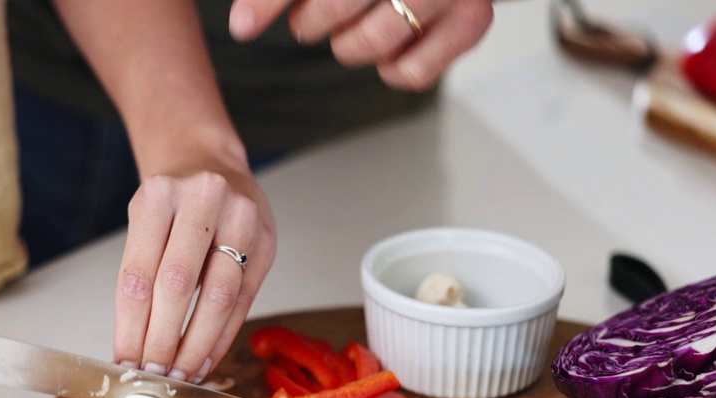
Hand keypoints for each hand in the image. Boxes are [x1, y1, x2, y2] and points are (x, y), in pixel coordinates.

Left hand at [114, 167, 275, 382]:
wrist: (211, 165)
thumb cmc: (172, 203)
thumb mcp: (144, 223)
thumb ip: (140, 277)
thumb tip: (132, 348)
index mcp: (157, 196)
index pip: (138, 274)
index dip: (131, 327)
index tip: (125, 362)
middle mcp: (202, 200)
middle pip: (178, 285)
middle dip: (163, 340)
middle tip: (153, 375)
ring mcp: (240, 217)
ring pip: (218, 296)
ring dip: (196, 344)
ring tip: (180, 374)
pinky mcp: (266, 241)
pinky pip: (244, 300)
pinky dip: (222, 336)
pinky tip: (206, 358)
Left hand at [229, 0, 493, 89]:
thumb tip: (242, 23)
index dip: (269, 2)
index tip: (241, 26)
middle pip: (339, 6)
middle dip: (313, 22)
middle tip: (310, 23)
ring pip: (375, 40)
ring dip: (349, 46)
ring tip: (351, 33)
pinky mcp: (473, 21)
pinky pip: (412, 72)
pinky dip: (391, 69)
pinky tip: (389, 49)